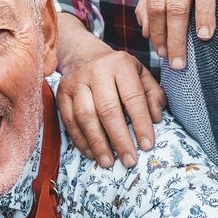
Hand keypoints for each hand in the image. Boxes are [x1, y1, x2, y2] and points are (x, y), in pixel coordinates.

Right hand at [55, 26, 162, 168]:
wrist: (85, 55)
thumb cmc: (119, 71)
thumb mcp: (141, 74)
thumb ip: (153, 94)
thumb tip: (156, 118)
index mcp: (121, 64)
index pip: (133, 97)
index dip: (141, 124)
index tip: (147, 146)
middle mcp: (96, 70)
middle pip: (107, 110)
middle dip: (119, 139)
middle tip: (129, 161)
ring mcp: (76, 81)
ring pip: (85, 117)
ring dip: (98, 143)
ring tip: (109, 162)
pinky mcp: (61, 93)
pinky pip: (70, 121)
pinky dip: (81, 141)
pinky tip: (92, 154)